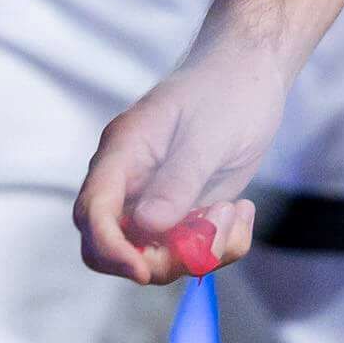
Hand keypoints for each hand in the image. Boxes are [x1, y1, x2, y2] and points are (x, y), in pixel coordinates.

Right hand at [74, 40, 289, 284]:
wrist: (251, 72)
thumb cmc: (227, 90)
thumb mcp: (208, 134)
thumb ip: (178, 180)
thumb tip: (147, 225)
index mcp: (122, 154)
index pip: (93, 212)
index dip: (109, 248)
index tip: (142, 270)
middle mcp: (130, 182)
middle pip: (114, 246)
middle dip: (160, 259)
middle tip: (209, 234)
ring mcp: (156, 200)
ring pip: (157, 256)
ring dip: (201, 249)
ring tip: (235, 210)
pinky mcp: (184, 212)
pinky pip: (191, 250)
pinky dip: (221, 245)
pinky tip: (242, 210)